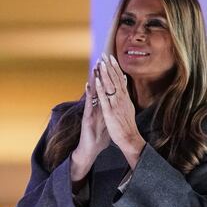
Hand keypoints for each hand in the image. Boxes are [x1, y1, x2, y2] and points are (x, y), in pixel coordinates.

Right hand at [70, 67, 109, 184]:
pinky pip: (89, 104)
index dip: (110, 78)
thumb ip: (111, 110)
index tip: (113, 65)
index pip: (107, 89)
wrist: (91, 147)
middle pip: (99, 87)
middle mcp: (96, 106)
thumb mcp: (108, 119)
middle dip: (102, 74)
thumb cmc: (99, 133)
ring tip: (96, 67)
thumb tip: (118, 103)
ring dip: (94, 79)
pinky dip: (89, 94)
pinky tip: (89, 85)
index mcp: (103, 106)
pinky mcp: (87, 117)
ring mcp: (91, 110)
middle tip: (103, 59)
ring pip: (93, 92)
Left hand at [95, 53, 145, 168]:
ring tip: (101, 62)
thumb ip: (126, 97)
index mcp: (125, 98)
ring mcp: (116, 104)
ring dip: (105, 74)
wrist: (130, 138)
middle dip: (110, 67)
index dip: (115, 68)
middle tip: (105, 55)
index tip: (111, 58)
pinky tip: (98, 80)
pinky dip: (101, 89)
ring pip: (110, 86)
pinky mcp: (110, 112)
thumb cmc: (128, 125)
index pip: (120, 79)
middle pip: (116, 79)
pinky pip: (104, 99)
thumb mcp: (129, 108)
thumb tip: (125, 87)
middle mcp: (122, 99)